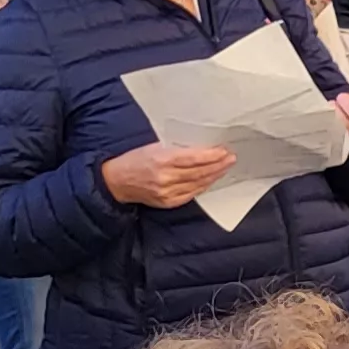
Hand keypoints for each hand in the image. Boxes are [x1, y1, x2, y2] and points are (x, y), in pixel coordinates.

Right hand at [102, 142, 237, 208]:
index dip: (211, 156)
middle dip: (218, 165)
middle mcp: (165, 177)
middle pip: (199, 172)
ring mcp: (167, 192)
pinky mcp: (168, 202)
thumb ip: (175, 148)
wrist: (116, 181)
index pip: (193, 158)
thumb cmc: (135, 159)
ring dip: (215, 175)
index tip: (224, 150)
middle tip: (231, 157)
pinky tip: (212, 179)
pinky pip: (192, 194)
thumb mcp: (153, 146)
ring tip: (226, 166)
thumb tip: (201, 146)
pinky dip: (204, 186)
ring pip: (198, 184)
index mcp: (161, 159)